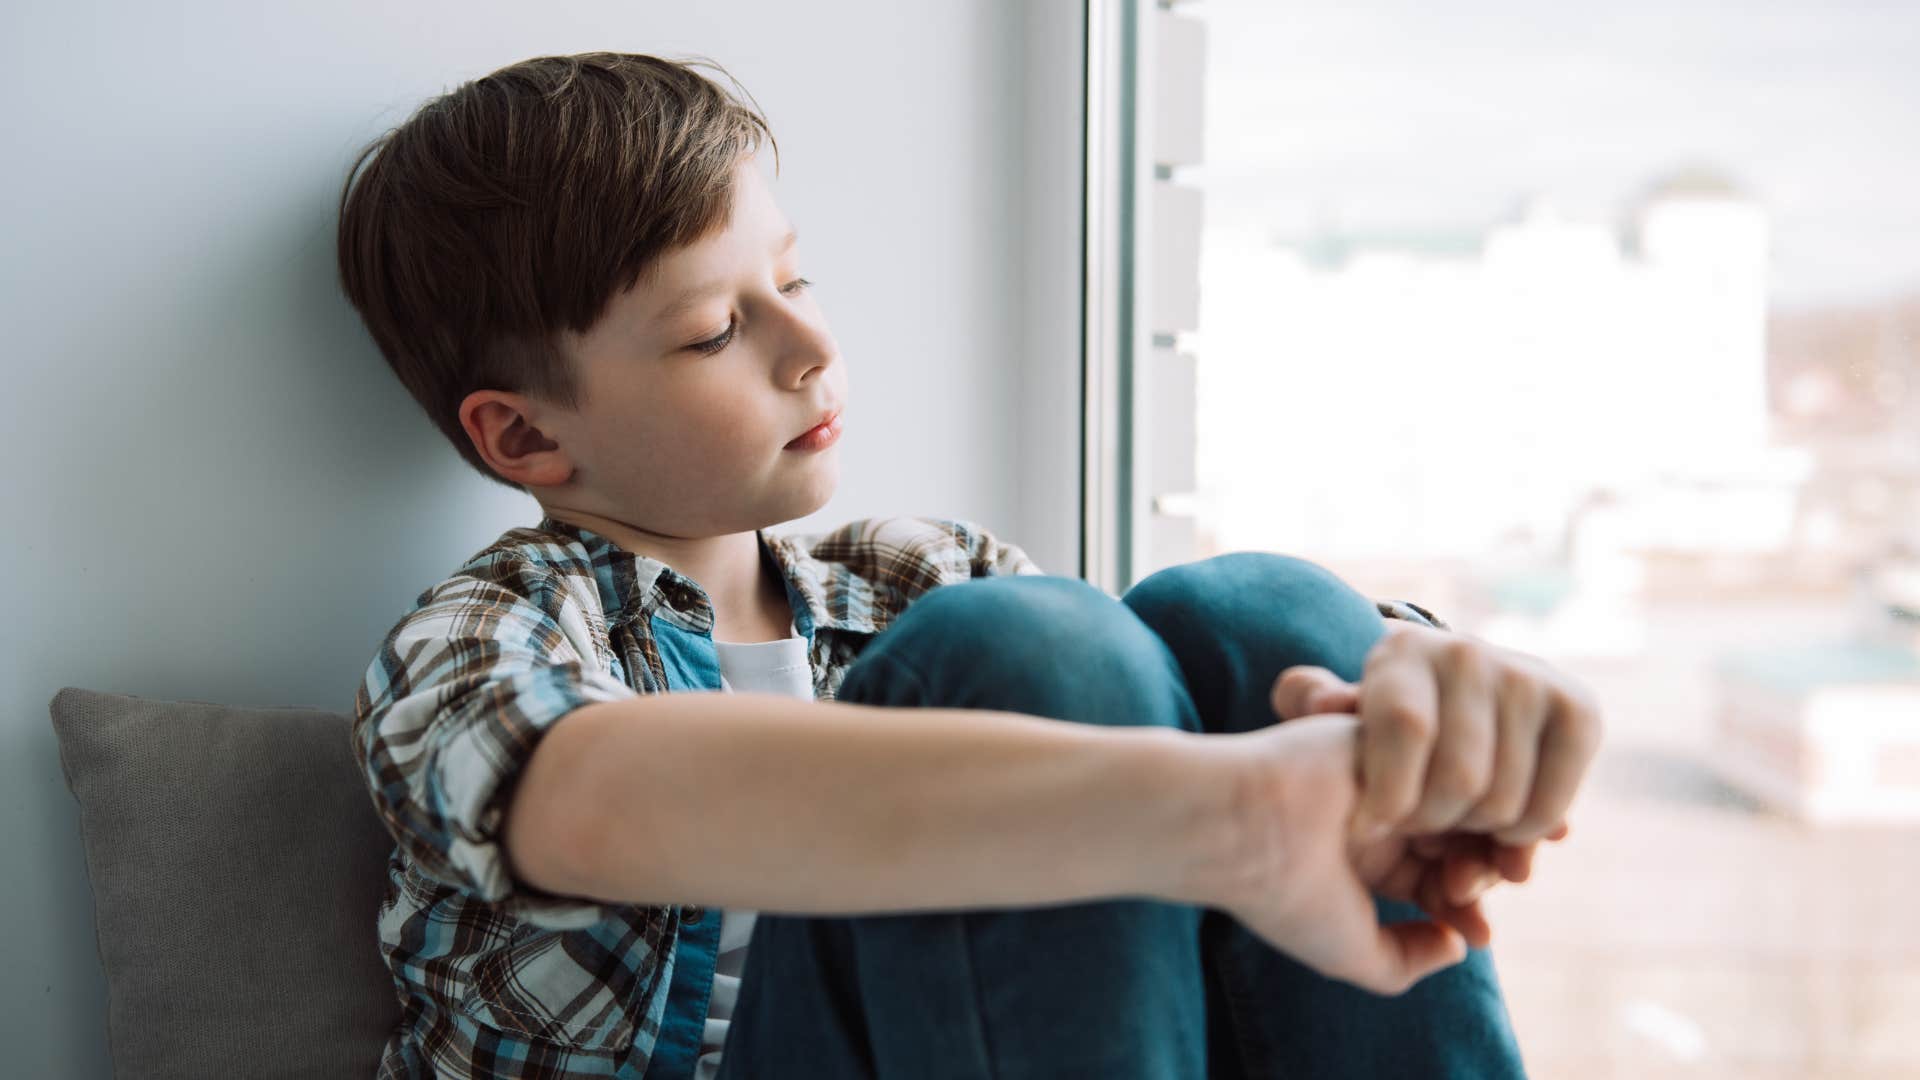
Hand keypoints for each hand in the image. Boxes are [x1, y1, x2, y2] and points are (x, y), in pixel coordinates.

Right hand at [1210, 714, 1552, 994]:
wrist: (1238, 826)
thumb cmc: (1285, 893)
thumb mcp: (1352, 951)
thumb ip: (1406, 959)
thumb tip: (1459, 946)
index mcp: (1370, 858)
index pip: (1444, 877)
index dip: (1469, 906)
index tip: (1480, 933)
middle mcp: (1381, 814)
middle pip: (1461, 838)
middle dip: (1480, 872)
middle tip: (1471, 896)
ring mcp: (1385, 773)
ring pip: (1461, 799)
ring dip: (1478, 838)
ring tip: (1465, 872)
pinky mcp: (1385, 734)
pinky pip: (1447, 758)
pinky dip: (1458, 793)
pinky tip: (1454, 825)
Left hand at [1271, 622, 1603, 845]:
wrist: (1457, 699)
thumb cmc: (1383, 722)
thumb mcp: (1337, 715)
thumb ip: (1310, 705)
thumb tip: (1319, 701)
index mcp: (1403, 653)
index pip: (1406, 728)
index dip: (1391, 795)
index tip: (1373, 829)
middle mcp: (1468, 654)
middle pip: (1460, 779)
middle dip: (1432, 828)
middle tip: (1417, 838)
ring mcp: (1530, 677)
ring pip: (1505, 803)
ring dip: (1477, 843)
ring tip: (1452, 838)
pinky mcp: (1579, 710)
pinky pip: (1552, 805)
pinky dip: (1525, 837)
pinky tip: (1498, 834)